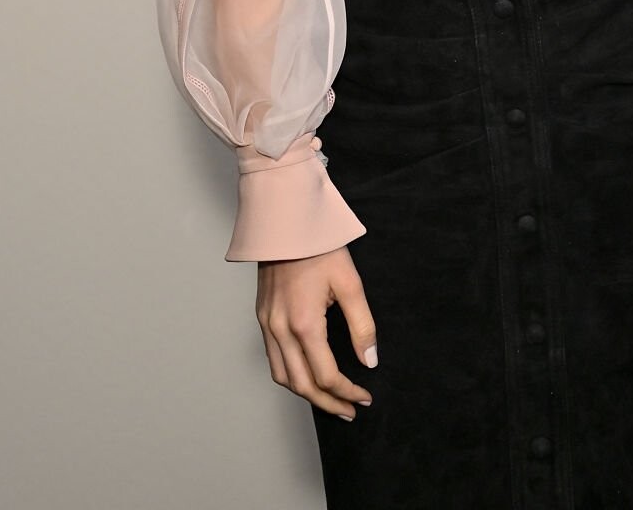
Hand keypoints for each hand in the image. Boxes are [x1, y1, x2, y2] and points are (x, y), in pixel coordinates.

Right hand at [255, 245, 377, 421]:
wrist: (287, 221)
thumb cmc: (319, 246)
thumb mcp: (350, 283)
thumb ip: (362, 326)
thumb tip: (370, 361)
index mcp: (304, 324)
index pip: (326, 376)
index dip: (348, 392)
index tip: (364, 397)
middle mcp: (280, 330)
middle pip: (302, 386)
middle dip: (328, 403)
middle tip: (349, 411)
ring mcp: (267, 324)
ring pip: (282, 377)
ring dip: (306, 394)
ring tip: (329, 400)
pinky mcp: (262, 317)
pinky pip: (273, 359)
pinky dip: (289, 376)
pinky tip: (306, 375)